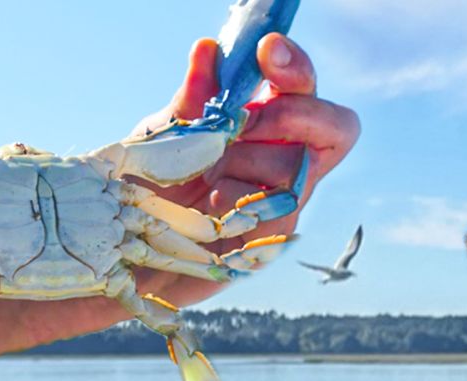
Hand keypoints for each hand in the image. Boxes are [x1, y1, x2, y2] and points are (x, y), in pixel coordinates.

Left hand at [129, 33, 358, 307]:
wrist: (130, 245)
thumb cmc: (151, 185)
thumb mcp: (166, 133)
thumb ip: (194, 98)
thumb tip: (208, 50)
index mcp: (266, 122)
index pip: (304, 87)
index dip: (296, 67)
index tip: (266, 52)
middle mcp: (286, 156)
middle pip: (336, 127)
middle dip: (290, 115)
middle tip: (242, 123)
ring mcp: (286, 199)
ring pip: (297, 168)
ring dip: (246, 162)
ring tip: (205, 174)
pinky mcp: (274, 236)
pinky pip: (273, 210)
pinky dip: (233, 201)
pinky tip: (206, 209)